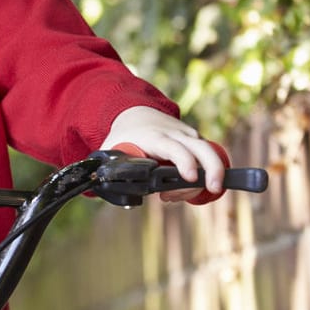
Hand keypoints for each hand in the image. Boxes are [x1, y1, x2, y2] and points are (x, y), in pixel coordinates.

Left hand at [99, 106, 225, 201]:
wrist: (134, 113)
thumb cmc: (123, 136)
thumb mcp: (110, 149)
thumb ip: (105, 168)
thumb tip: (95, 190)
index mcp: (154, 137)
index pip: (175, 148)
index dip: (184, 162)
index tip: (189, 177)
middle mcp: (176, 135)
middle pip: (203, 149)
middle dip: (213, 169)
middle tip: (214, 188)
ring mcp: (189, 136)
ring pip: (209, 154)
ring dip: (204, 179)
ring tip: (175, 197)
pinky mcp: (196, 141)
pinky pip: (208, 158)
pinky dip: (203, 176)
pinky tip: (184, 190)